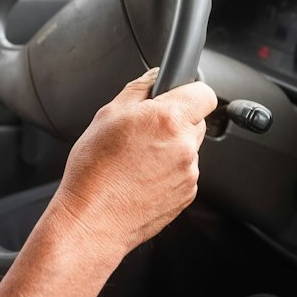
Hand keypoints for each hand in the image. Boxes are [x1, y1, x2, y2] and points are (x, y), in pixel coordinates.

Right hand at [50, 69, 217, 264]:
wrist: (92, 220)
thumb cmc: (94, 171)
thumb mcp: (107, 115)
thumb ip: (138, 89)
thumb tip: (154, 76)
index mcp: (168, 120)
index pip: (204, 93)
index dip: (189, 91)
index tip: (176, 95)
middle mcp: (184, 146)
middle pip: (196, 121)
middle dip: (175, 120)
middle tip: (144, 131)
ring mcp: (188, 174)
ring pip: (188, 148)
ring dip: (170, 148)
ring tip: (136, 160)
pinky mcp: (187, 195)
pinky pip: (183, 173)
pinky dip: (168, 172)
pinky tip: (141, 177)